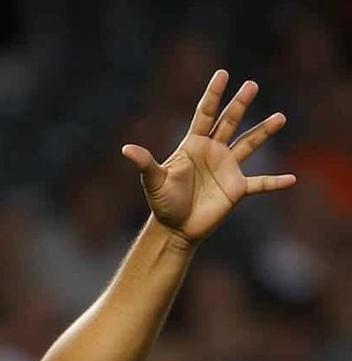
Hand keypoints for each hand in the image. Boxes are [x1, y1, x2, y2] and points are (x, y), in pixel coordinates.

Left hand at [122, 69, 295, 245]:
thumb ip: (145, 163)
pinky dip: (275, 182)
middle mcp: (213, 152)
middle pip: (229, 122)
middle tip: (251, 85)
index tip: (222, 74)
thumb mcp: (153, 182)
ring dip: (264, 132)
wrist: (175, 229)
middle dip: (240, 104)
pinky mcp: (236, 190)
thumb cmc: (163, 204)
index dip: (213, 95)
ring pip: (249, 144)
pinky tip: (291, 180)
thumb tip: (126, 149)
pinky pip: (260, 184)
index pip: (205, 114)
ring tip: (280, 117)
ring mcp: (227, 169)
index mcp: (193, 145)